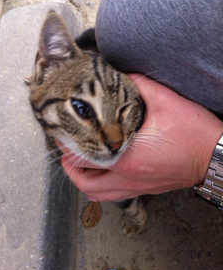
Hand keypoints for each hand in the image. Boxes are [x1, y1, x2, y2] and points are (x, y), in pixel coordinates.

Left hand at [57, 74, 222, 201]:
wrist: (216, 157)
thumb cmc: (195, 133)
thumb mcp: (166, 102)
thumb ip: (139, 85)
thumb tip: (122, 73)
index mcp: (128, 157)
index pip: (86, 157)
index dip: (69, 147)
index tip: (63, 136)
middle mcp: (128, 178)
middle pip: (86, 183)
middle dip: (71, 167)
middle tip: (68, 151)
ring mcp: (136, 187)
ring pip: (97, 194)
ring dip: (84, 180)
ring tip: (80, 164)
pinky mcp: (144, 189)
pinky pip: (112, 196)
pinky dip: (100, 187)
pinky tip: (102, 174)